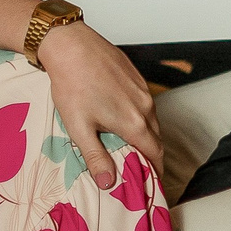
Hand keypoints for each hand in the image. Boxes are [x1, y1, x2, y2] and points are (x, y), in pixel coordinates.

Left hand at [33, 22, 159, 189]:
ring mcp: (143, 90)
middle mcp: (145, 106)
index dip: (156, 169)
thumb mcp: (79, 128)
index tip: (152, 182)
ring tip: (131, 147)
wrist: (73, 47)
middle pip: (157, 137)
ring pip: (152, 120)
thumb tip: (108, 183)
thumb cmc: (72, 87)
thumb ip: (96, 157)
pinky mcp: (137, 78)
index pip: (156, 152)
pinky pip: (146, 104)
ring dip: (147, 135)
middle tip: (139, 169)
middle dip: (152, 155)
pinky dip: (141, 118)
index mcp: (134, 122)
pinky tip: (124, 119)